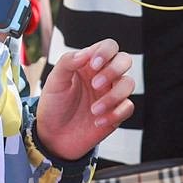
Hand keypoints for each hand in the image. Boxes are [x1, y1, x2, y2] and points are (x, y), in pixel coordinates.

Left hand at [36, 39, 133, 161]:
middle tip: (95, 85)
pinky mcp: (116, 113)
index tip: (93, 65)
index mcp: (89, 64)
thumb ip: (68, 62)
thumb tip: (87, 52)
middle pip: (125, 60)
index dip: (106, 51)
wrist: (53, 136)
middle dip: (113, 70)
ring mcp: (111, 94)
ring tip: (93, 109)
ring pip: (128, 84)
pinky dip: (115, 114)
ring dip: (113, 96)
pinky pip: (128, 107)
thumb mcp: (55, 81)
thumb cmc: (54, 105)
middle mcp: (103, 76)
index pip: (108, 46)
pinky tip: (98, 121)